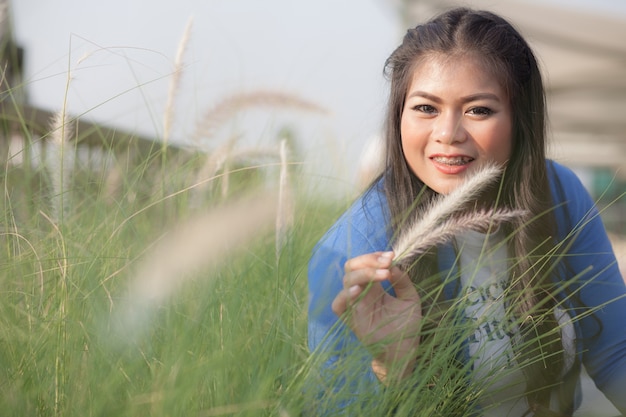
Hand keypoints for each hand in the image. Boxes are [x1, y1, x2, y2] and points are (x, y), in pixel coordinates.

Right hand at [331, 251, 421, 382]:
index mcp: (374, 287)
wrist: (405, 352)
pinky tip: (359, 290)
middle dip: (368, 261)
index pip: (364, 264)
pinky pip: (338, 305)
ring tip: (382, 275)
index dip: (374, 257)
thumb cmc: (406, 327)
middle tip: (386, 263)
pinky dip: (345, 295)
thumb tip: (394, 265)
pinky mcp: (352, 321)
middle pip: (352, 268)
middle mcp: (362, 294)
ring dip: (363, 274)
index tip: (391, 255)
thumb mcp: (410, 299)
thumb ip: (403, 281)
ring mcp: (355, 306)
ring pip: (347, 282)